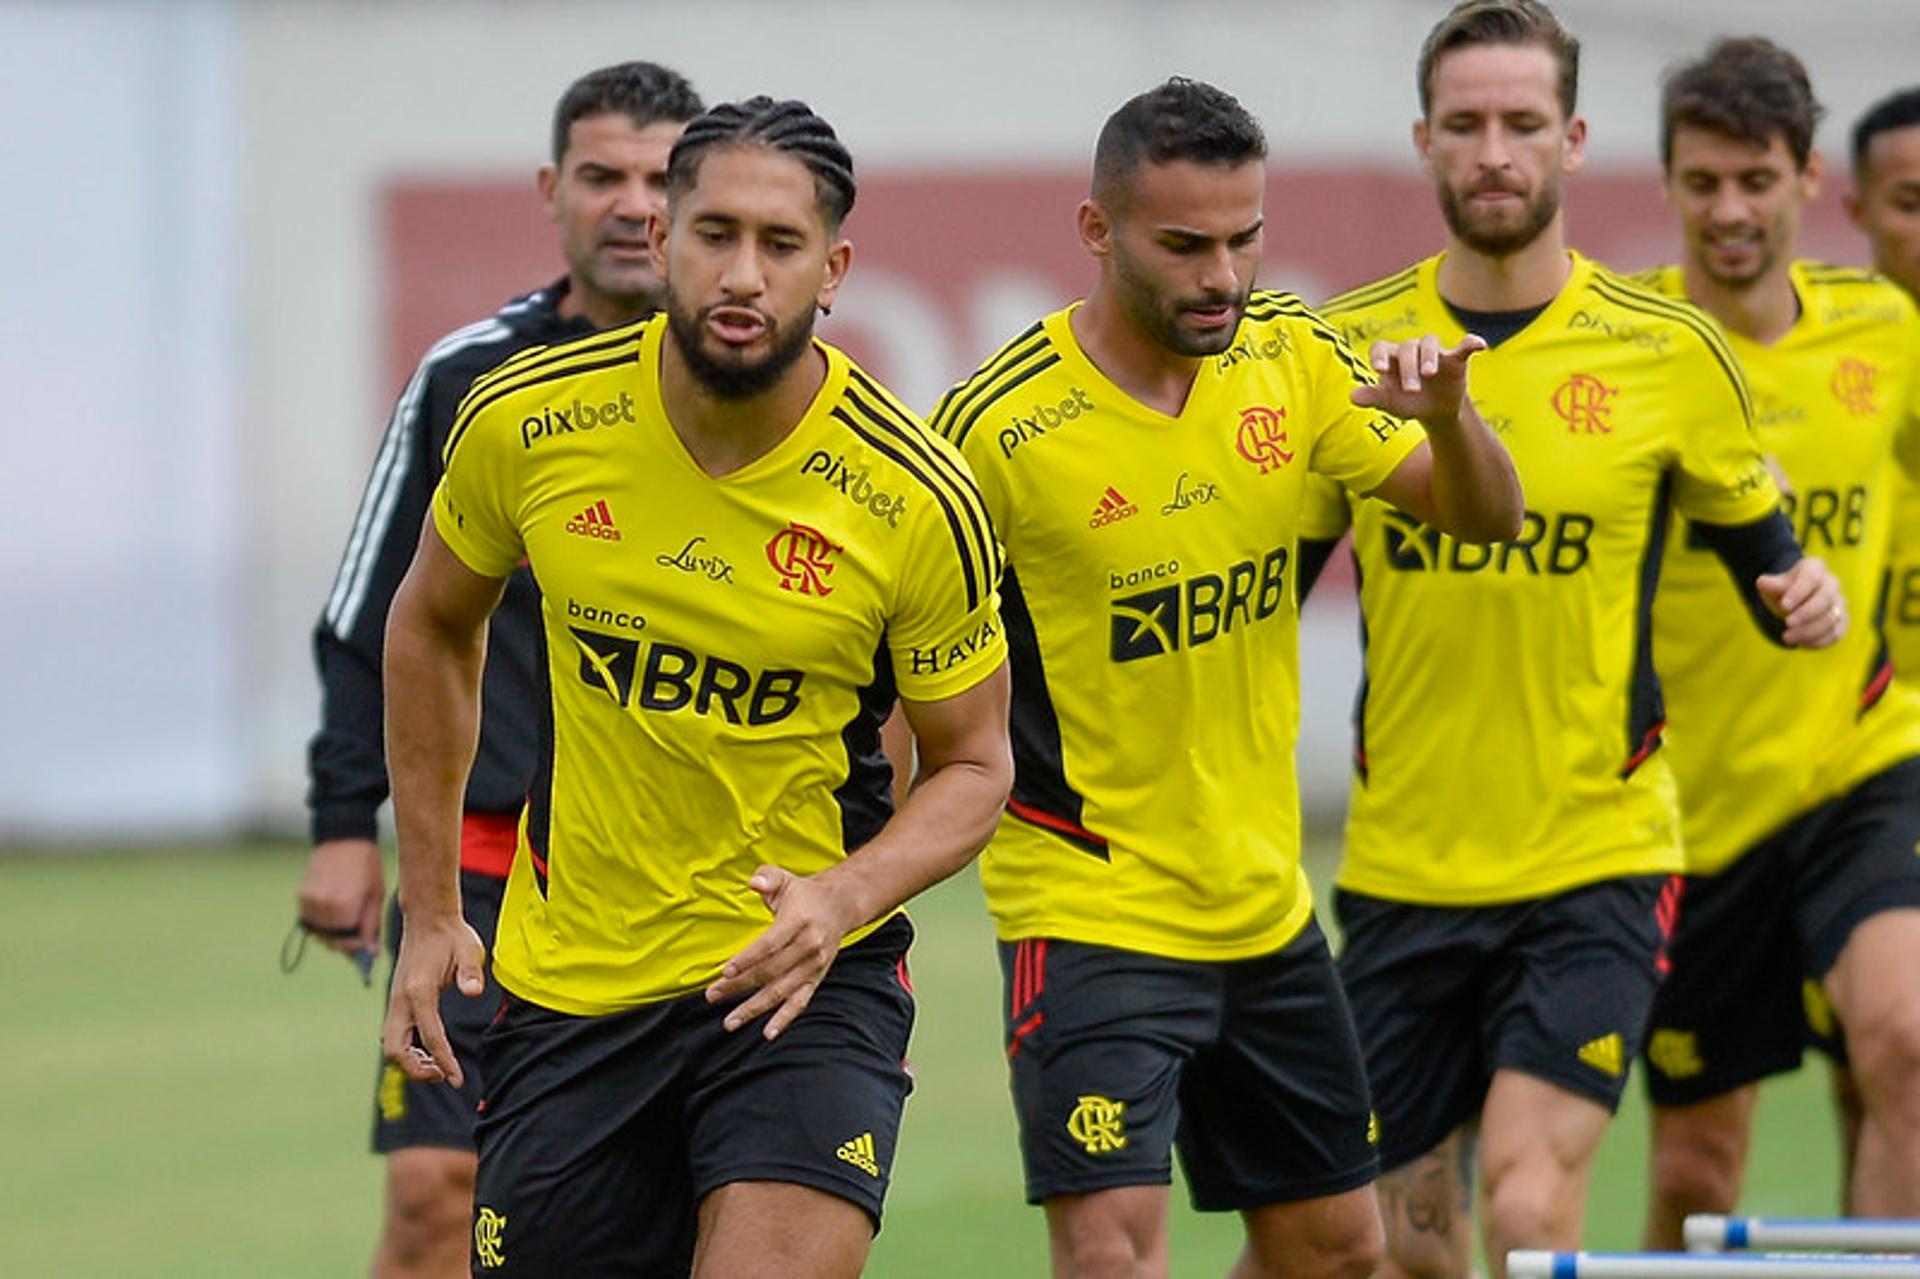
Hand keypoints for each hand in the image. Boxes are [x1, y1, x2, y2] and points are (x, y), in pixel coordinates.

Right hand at [296, 838, 384, 959]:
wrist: (345, 838)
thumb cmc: (367, 866)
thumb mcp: (376, 895)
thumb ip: (372, 926)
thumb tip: (371, 953)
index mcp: (345, 904)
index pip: (347, 942)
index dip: (356, 946)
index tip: (364, 944)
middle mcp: (324, 904)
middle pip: (331, 940)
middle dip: (344, 942)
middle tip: (357, 936)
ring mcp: (310, 900)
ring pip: (318, 933)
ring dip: (331, 934)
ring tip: (346, 921)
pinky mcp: (302, 895)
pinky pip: (309, 921)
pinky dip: (320, 923)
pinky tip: (334, 913)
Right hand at [380, 915, 485, 1086]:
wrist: (428, 918)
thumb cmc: (451, 935)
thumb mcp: (468, 949)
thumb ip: (470, 972)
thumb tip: (474, 992)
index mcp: (419, 992)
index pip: (430, 1038)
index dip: (444, 1062)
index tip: (458, 1080)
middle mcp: (400, 1000)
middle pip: (395, 1050)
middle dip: (416, 1069)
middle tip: (444, 1074)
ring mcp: (395, 1001)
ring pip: (391, 1044)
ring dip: (410, 1060)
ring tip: (439, 1064)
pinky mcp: (397, 1001)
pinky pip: (395, 1035)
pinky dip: (408, 1049)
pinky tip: (429, 1048)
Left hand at [706, 866, 859, 1040]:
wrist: (839, 907)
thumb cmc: (803, 894)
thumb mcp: (785, 879)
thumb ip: (767, 877)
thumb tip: (754, 883)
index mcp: (799, 921)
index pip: (771, 944)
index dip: (748, 958)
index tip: (726, 971)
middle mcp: (809, 946)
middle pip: (771, 971)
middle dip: (740, 985)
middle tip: (712, 995)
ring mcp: (814, 966)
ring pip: (781, 992)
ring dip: (755, 1008)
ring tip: (730, 1021)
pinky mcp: (815, 979)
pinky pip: (800, 1002)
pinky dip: (785, 1020)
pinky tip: (768, 1034)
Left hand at [1351, 333, 1487, 425]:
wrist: (1436, 412)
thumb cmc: (1407, 402)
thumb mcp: (1390, 403)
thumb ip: (1373, 397)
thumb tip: (1352, 396)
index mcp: (1391, 359)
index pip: (1381, 347)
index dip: (1379, 355)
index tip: (1379, 369)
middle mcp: (1412, 351)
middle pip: (1408, 348)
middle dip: (1408, 368)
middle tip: (1412, 390)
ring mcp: (1435, 353)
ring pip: (1430, 342)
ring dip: (1429, 357)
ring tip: (1429, 374)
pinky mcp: (1456, 359)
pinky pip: (1464, 346)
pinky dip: (1471, 343)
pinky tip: (1479, 346)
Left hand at [1760, 556, 1845, 647]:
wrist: (1793, 602)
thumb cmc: (1782, 591)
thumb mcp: (1773, 586)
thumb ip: (1770, 585)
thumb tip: (1763, 582)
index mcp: (1815, 568)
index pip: (1811, 577)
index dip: (1799, 592)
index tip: (1784, 606)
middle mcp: (1832, 583)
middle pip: (1826, 598)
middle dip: (1806, 613)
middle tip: (1787, 623)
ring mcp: (1839, 602)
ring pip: (1831, 618)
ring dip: (1809, 630)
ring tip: (1787, 637)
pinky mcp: (1841, 621)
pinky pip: (1836, 633)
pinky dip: (1819, 641)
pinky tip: (1802, 644)